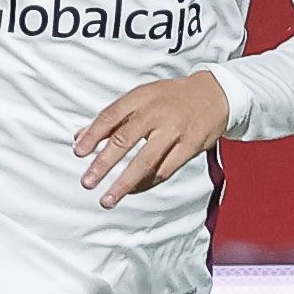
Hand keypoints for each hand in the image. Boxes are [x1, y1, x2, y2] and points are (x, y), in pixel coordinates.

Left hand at [75, 72, 230, 208]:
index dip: (93, 135)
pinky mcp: (190, 147)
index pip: (110, 116)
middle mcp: (157, 113)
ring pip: (145, 161)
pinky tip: (132, 190)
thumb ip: (113, 117)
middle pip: (125, 140)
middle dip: (103, 163)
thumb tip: (80, 136)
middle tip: (87, 181)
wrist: (215, 95)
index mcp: (142, 97)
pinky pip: (164, 170)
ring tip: (107, 198)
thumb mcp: (142, 97)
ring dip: (124, 183)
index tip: (78, 152)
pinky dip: (146, 183)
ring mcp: (174, 131)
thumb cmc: (172, 97)